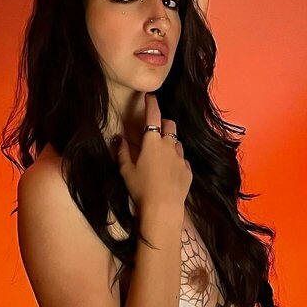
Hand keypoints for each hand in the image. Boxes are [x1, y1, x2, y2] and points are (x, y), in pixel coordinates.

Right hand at [115, 93, 191, 216]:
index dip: (151, 103)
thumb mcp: (126, 170)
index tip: (150, 97)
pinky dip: (176, 161)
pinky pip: (182, 160)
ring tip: (161, 155)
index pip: (153, 115)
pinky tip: (169, 172)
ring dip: (170, 143)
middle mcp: (169, 146)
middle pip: (170, 125)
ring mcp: (181, 158)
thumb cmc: (141, 189)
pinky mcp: (188, 171)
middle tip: (155, 131)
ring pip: (177, 142)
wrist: (163, 209)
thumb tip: (118, 138)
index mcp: (152, 142)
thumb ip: (122, 152)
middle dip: (164, 123)